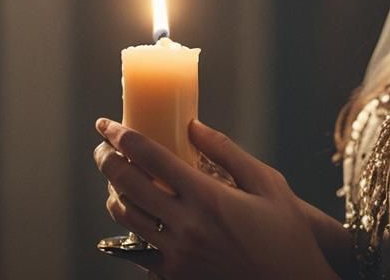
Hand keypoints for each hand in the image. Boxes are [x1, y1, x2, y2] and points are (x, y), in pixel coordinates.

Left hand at [93, 118, 339, 279]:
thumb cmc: (286, 235)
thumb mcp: (268, 184)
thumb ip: (227, 152)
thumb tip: (193, 126)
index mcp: (208, 197)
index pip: (150, 157)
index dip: (122, 136)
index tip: (108, 124)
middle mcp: (186, 226)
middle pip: (127, 184)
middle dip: (106, 159)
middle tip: (103, 147)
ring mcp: (176, 255)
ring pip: (125, 216)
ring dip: (113, 192)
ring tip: (117, 179)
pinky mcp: (174, 276)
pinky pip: (138, 247)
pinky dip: (131, 226)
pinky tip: (136, 213)